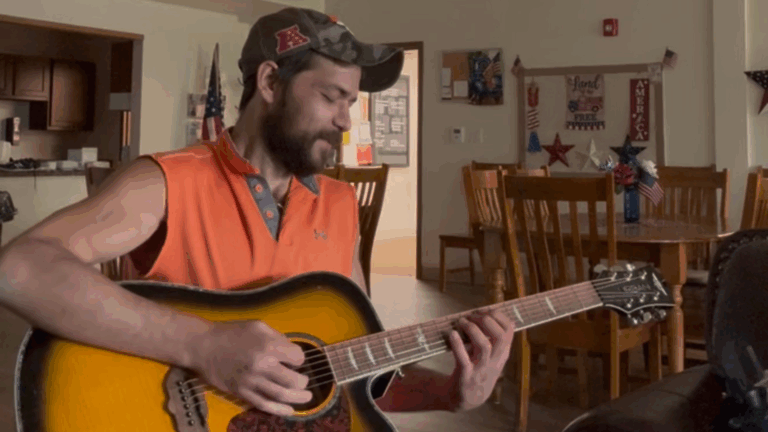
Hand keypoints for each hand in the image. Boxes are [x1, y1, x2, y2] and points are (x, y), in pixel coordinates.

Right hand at [188, 320, 311, 415]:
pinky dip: (279, 410)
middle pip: (293, 380)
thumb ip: (278, 337)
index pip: (297, 358)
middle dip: (303, 382)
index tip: (295, 359)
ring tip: (306, 397)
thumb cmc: (232, 332)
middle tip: (305, 381)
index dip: (299, 358)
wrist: (203, 345)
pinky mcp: (241, 392)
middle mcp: (262, 365)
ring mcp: (251, 381)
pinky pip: (263, 404)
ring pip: (281, 395)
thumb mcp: (259, 325)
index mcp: (268, 346)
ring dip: (298, 398)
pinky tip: (290, 411)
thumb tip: (292, 352)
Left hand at [446, 310, 515, 411]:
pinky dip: (457, 344)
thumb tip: (510, 321)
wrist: (465, 400)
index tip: (486, 310)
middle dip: (487, 321)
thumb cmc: (478, 372)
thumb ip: (498, 342)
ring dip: (472, 329)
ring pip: (484, 346)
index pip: (509, 333)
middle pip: (500, 338)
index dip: (499, 317)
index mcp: (501, 356)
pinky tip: (452, 334)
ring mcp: (480, 371)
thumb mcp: (493, 358)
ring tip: (461, 321)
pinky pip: (463, 359)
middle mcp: (494, 363)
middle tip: (472, 315)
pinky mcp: (464, 377)